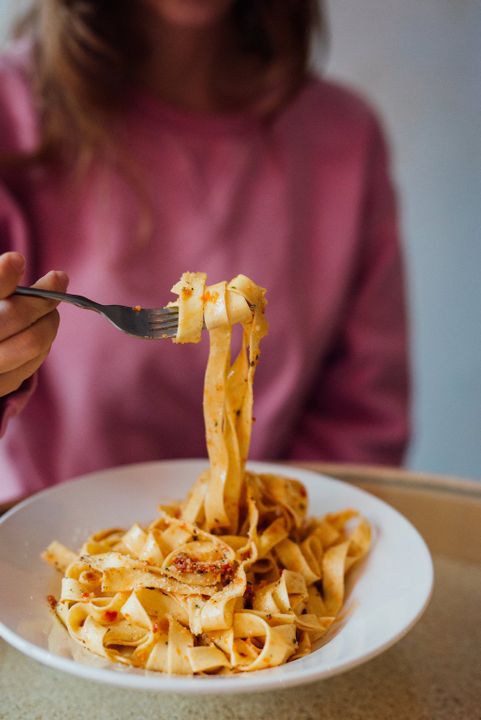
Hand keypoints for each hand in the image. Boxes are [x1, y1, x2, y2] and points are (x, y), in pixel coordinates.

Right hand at [0, 252, 68, 396]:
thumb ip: (0, 284)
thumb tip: (30, 267)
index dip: (1, 276)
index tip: (17, 259)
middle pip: (15, 315)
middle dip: (43, 297)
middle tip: (58, 280)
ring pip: (32, 342)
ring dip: (49, 321)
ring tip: (49, 309)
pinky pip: (32, 365)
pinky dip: (43, 345)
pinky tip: (38, 332)